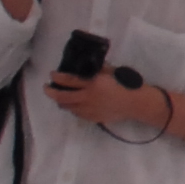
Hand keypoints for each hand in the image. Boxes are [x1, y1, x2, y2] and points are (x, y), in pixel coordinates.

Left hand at [47, 68, 168, 134]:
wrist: (137, 103)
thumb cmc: (127, 84)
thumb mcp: (113, 71)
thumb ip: (98, 70)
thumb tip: (87, 66)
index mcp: (93, 84)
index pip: (68, 80)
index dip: (57, 77)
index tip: (52, 74)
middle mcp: (87, 97)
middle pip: (62, 96)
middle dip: (51, 92)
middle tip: (47, 87)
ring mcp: (89, 109)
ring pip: (67, 107)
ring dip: (61, 101)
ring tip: (60, 96)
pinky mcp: (93, 118)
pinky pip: (77, 114)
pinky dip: (72, 108)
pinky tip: (74, 105)